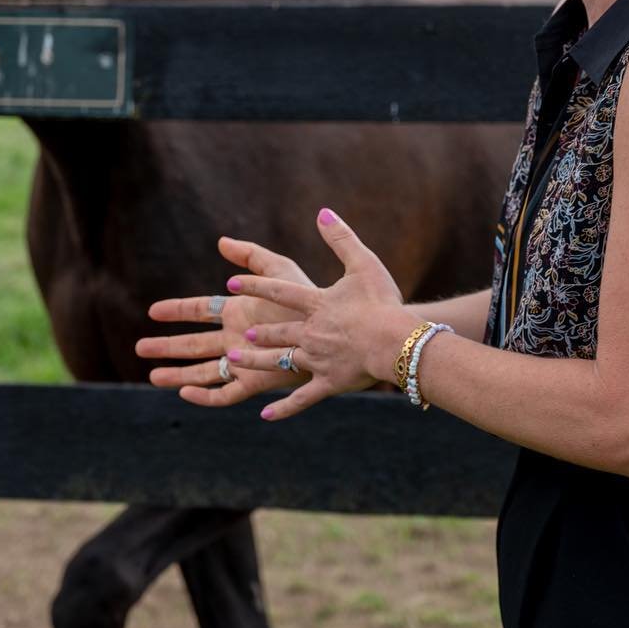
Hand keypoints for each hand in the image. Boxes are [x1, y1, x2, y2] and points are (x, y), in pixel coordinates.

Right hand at [135, 236, 314, 407]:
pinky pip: (226, 393)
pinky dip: (206, 396)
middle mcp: (236, 337)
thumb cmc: (309, 298)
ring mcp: (244, 360)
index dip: (176, 310)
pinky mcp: (256, 380)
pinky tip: (186, 393)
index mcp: (238, 311)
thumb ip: (251, 256)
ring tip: (152, 376)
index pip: (200, 311)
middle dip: (167, 346)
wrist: (334, 329)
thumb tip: (221, 241)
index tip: (153, 311)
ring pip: (203, 370)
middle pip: (193, 344)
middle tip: (140, 347)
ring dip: (178, 374)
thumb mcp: (279, 270)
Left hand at [224, 208, 409, 421]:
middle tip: (237, 334)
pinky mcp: (327, 383)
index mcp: (315, 303)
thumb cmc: (382, 302)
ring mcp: (316, 359)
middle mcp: (309, 332)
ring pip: (280, 361)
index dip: (255, 285)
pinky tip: (265, 415)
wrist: (395, 342)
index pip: (279, 291)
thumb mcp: (363, 263)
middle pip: (275, 331)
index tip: (232, 283)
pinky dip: (284, 408)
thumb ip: (341, 238)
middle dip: (256, 332)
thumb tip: (322, 212)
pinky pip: (301, 398)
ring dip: (256, 361)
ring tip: (234, 361)